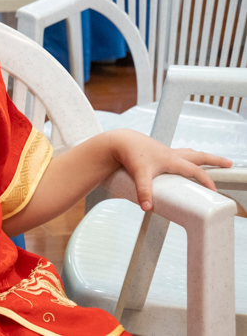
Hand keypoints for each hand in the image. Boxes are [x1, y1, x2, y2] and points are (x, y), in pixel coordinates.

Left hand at [111, 129, 231, 210]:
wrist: (120, 141)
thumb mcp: (139, 175)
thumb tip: (147, 207)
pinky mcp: (159, 151)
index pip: (196, 172)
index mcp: (172, 160)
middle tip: (229, 163)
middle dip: (215, 160)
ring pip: (189, 153)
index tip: (215, 191)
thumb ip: (143, 191)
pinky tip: (183, 161)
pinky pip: (179, 154)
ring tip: (210, 160)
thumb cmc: (130, 154)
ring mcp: (166, 151)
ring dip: (201, 156)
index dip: (206, 181)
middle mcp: (172, 154)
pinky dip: (187, 156)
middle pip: (199, 156)